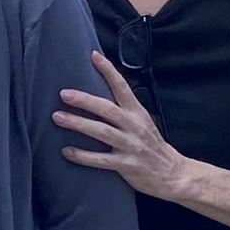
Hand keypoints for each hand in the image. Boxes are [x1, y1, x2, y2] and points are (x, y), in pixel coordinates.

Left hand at [56, 52, 189, 197]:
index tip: (94, 56)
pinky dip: (82, 156)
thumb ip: (123, 109)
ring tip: (57, 117)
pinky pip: (101, 160)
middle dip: (85, 100)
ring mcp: (131, 146)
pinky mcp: (127, 165)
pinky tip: (66, 151)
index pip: (122, 87)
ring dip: (79, 124)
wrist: (172, 173)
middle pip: (107, 109)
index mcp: (137, 112)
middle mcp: (134, 126)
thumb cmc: (151, 145)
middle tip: (63, 94)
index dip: (109, 71)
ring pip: (102, 132)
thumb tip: (96, 94)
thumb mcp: (141, 121)